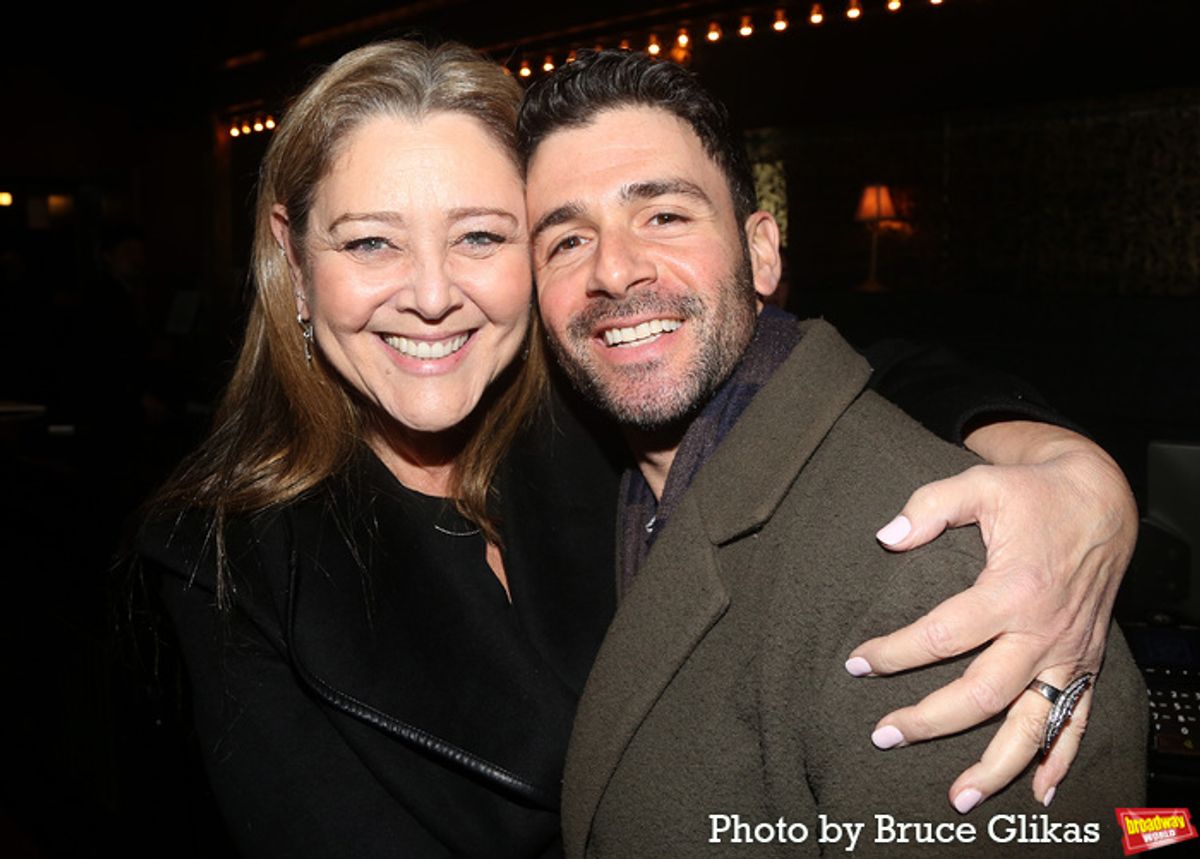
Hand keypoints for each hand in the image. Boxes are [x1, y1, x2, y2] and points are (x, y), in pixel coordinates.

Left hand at [845, 422, 1135, 812]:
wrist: (1101, 500)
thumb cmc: (1034, 494)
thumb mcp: (979, 484)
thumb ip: (929, 508)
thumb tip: (887, 538)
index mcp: (1013, 590)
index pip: (942, 635)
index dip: (893, 653)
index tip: (857, 665)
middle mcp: (1043, 631)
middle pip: (981, 693)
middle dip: (930, 720)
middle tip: (883, 735)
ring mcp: (1067, 653)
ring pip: (1031, 723)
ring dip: (996, 765)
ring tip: (960, 796)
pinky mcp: (1084, 662)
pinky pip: (1076, 720)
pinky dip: (1060, 759)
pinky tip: (1039, 792)